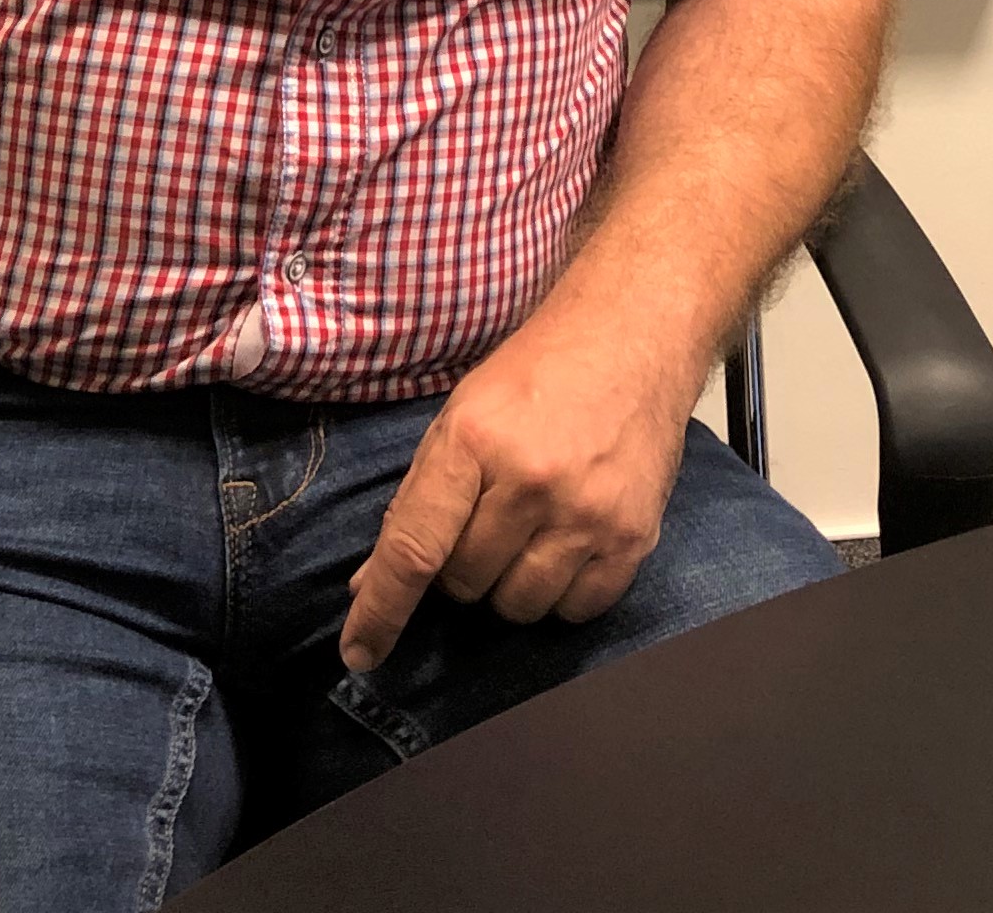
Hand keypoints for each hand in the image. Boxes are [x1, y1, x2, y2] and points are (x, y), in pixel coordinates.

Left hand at [339, 313, 695, 672]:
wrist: (631, 339)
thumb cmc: (534, 375)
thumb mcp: (460, 416)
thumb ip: (418, 499)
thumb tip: (369, 583)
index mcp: (473, 440)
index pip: (414, 548)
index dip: (381, 610)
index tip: (359, 653)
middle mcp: (530, 481)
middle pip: (464, 584)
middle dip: (460, 567)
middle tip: (483, 519)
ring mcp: (586, 513)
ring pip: (517, 606)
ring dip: (508, 585)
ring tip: (526, 530)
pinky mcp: (632, 537)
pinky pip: (576, 611)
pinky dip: (560, 594)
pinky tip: (564, 544)